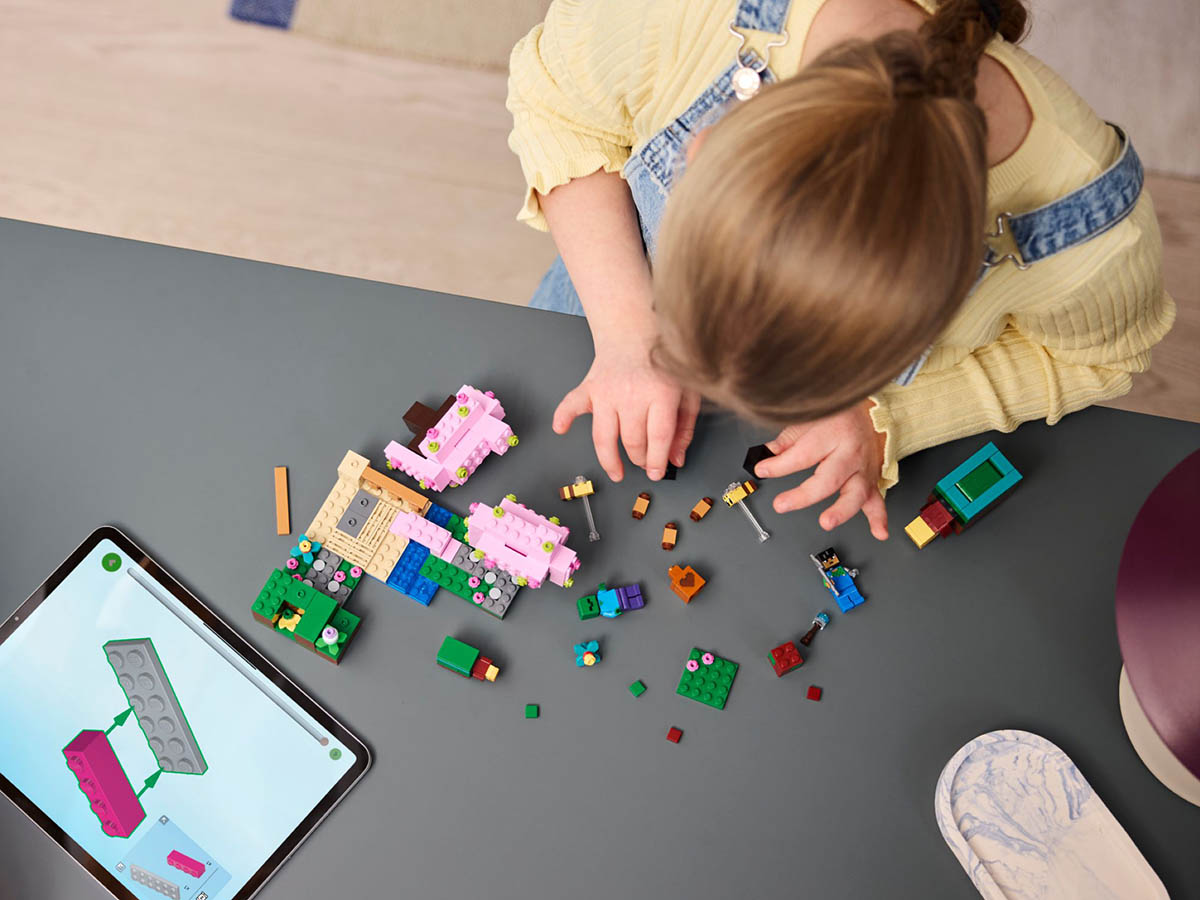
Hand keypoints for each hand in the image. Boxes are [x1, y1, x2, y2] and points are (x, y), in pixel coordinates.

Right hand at [553, 338, 699, 481]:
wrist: (636, 329)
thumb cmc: (663, 361)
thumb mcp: (688, 392)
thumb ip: (685, 427)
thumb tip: (676, 458)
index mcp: (660, 393)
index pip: (657, 438)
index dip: (657, 461)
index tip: (657, 472)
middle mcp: (631, 394)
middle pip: (632, 441)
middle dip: (639, 459)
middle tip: (644, 461)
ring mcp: (607, 392)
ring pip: (603, 437)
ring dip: (609, 460)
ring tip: (617, 472)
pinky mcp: (589, 387)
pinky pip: (571, 404)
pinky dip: (563, 417)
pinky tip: (561, 429)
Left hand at [753, 401, 888, 539]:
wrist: (873, 414)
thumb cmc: (841, 417)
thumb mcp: (812, 419)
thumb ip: (789, 438)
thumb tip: (768, 453)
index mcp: (834, 432)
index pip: (803, 454)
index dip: (779, 465)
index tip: (762, 470)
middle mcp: (850, 453)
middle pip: (829, 478)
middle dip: (804, 494)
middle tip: (782, 504)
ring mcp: (863, 469)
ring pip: (856, 494)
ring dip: (842, 510)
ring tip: (827, 521)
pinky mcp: (871, 482)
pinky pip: (877, 502)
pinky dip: (879, 519)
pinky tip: (878, 532)